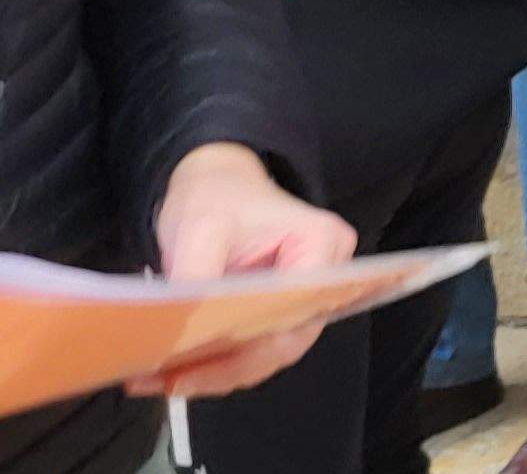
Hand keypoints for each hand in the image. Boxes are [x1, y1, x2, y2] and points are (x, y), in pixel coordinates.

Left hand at [133, 144, 356, 398]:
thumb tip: (180, 332)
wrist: (214, 188)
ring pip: (267, 356)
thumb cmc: (215, 199)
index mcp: (321, 245)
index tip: (197, 355)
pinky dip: (213, 369)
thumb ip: (196, 275)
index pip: (297, 307)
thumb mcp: (200, 227)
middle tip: (167, 380)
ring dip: (213, 375)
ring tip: (156, 381)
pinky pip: (253, 354)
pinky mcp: (281, 319)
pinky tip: (171, 373)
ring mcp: (307, 303)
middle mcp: (328, 279)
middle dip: (224, 368)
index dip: (252, 339)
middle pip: (284, 341)